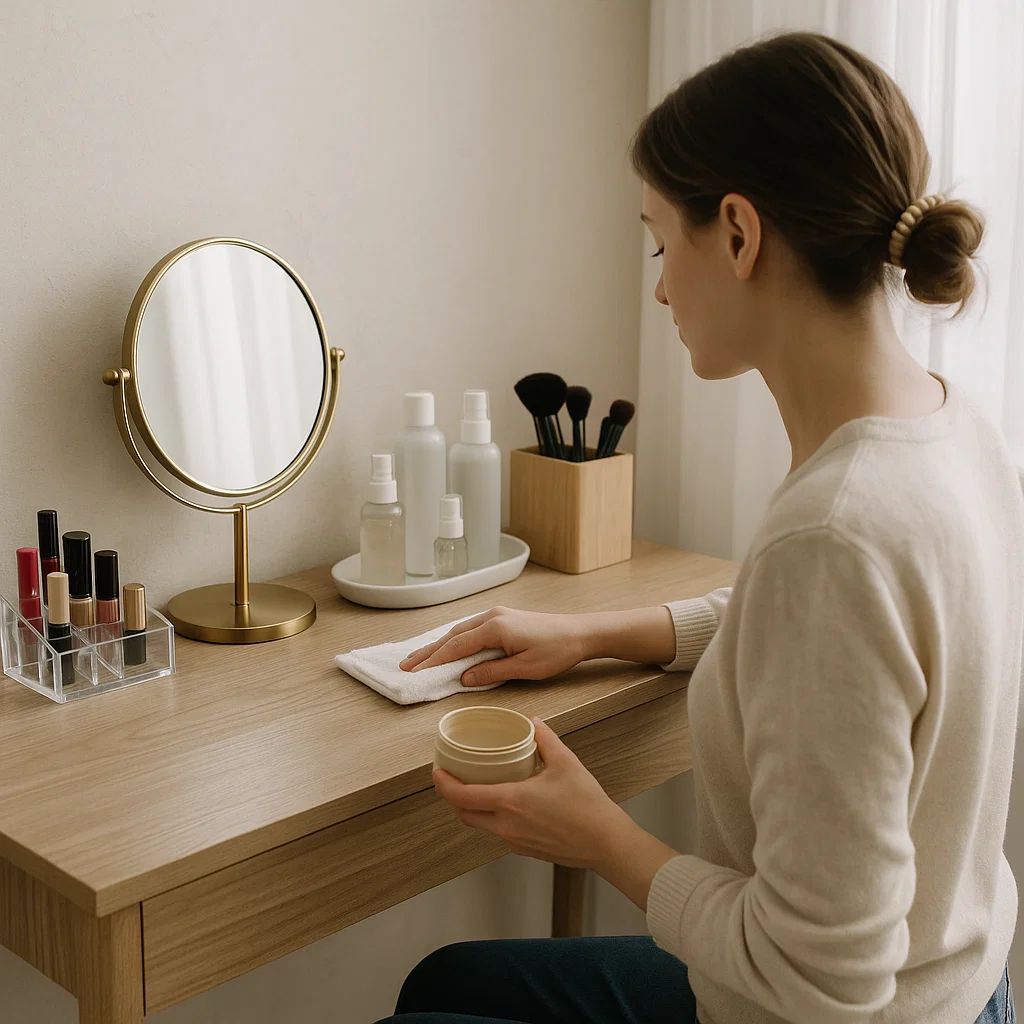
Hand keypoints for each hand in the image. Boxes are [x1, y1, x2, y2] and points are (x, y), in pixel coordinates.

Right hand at [400, 606, 589, 687]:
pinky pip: (471, 628)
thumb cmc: (557, 651)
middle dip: (428, 651)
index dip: (433, 661)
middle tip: (406, 665)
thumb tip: (464, 678)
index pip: (456, 646)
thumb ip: (491, 672)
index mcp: (495, 628)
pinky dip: (455, 639)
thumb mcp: (524, 668)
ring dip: (439, 644)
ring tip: (420, 658)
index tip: (414, 672)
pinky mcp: (503, 618)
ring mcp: (497, 615)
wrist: (580, 633)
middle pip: (452, 635)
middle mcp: (492, 616)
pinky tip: (448, 646)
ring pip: (460, 630)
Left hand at [433, 717, 681, 909]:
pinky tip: (505, 803)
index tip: (437, 770)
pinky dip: (492, 817)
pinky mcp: (524, 850)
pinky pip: (498, 832)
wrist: (605, 843)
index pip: (463, 796)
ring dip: (471, 808)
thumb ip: (545, 739)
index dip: (444, 784)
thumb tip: (532, 721)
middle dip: (452, 797)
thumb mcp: (566, 762)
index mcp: (511, 801)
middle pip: (464, 814)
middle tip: (452, 777)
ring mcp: (514, 841)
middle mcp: (506, 825)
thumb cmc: (587, 804)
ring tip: (477, 786)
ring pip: (480, 826)